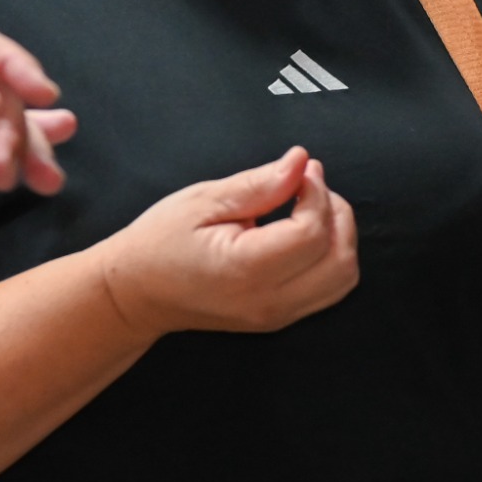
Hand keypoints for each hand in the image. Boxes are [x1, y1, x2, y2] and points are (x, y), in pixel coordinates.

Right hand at [99, 147, 359, 339]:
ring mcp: (276, 316)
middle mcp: (267, 301)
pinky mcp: (279, 318)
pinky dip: (330, 256)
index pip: (312, 233)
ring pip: (342, 279)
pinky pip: (329, 289)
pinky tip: (304, 232)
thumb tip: (302, 162)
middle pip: (340, 260)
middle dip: (336, 213)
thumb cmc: (161, 241)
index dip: (316, 192)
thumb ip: (259, 184)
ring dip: (339, 236)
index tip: (299, 170)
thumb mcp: (203, 200)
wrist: (138, 293)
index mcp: (245, 270)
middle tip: (309, 184)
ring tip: (309, 206)